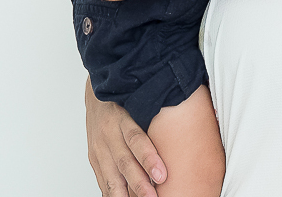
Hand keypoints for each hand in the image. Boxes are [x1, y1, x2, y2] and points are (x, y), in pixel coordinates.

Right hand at [84, 77, 165, 196]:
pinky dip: (114, 195)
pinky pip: (104, 182)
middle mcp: (108, 134)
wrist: (98, 95)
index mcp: (121, 118)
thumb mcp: (139, 103)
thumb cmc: (125, 100)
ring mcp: (99, 149)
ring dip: (125, 195)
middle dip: (139, 183)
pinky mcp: (94, 160)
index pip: (135, 139)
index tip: (162, 175)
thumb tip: (186, 130)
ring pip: (111, 177)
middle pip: (124, 162)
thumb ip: (156, 119)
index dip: (148, 158)